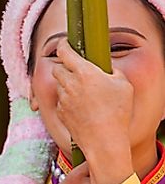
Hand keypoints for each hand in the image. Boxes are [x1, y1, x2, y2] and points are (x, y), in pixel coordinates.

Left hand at [53, 46, 133, 183]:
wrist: (103, 140)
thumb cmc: (117, 112)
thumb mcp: (124, 85)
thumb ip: (111, 72)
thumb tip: (104, 70)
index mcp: (85, 73)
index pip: (66, 53)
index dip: (63, 45)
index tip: (64, 43)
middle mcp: (70, 84)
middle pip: (58, 68)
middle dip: (65, 67)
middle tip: (77, 70)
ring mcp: (63, 98)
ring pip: (59, 85)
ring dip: (67, 84)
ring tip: (85, 94)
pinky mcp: (60, 111)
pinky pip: (61, 100)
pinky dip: (68, 100)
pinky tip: (82, 108)